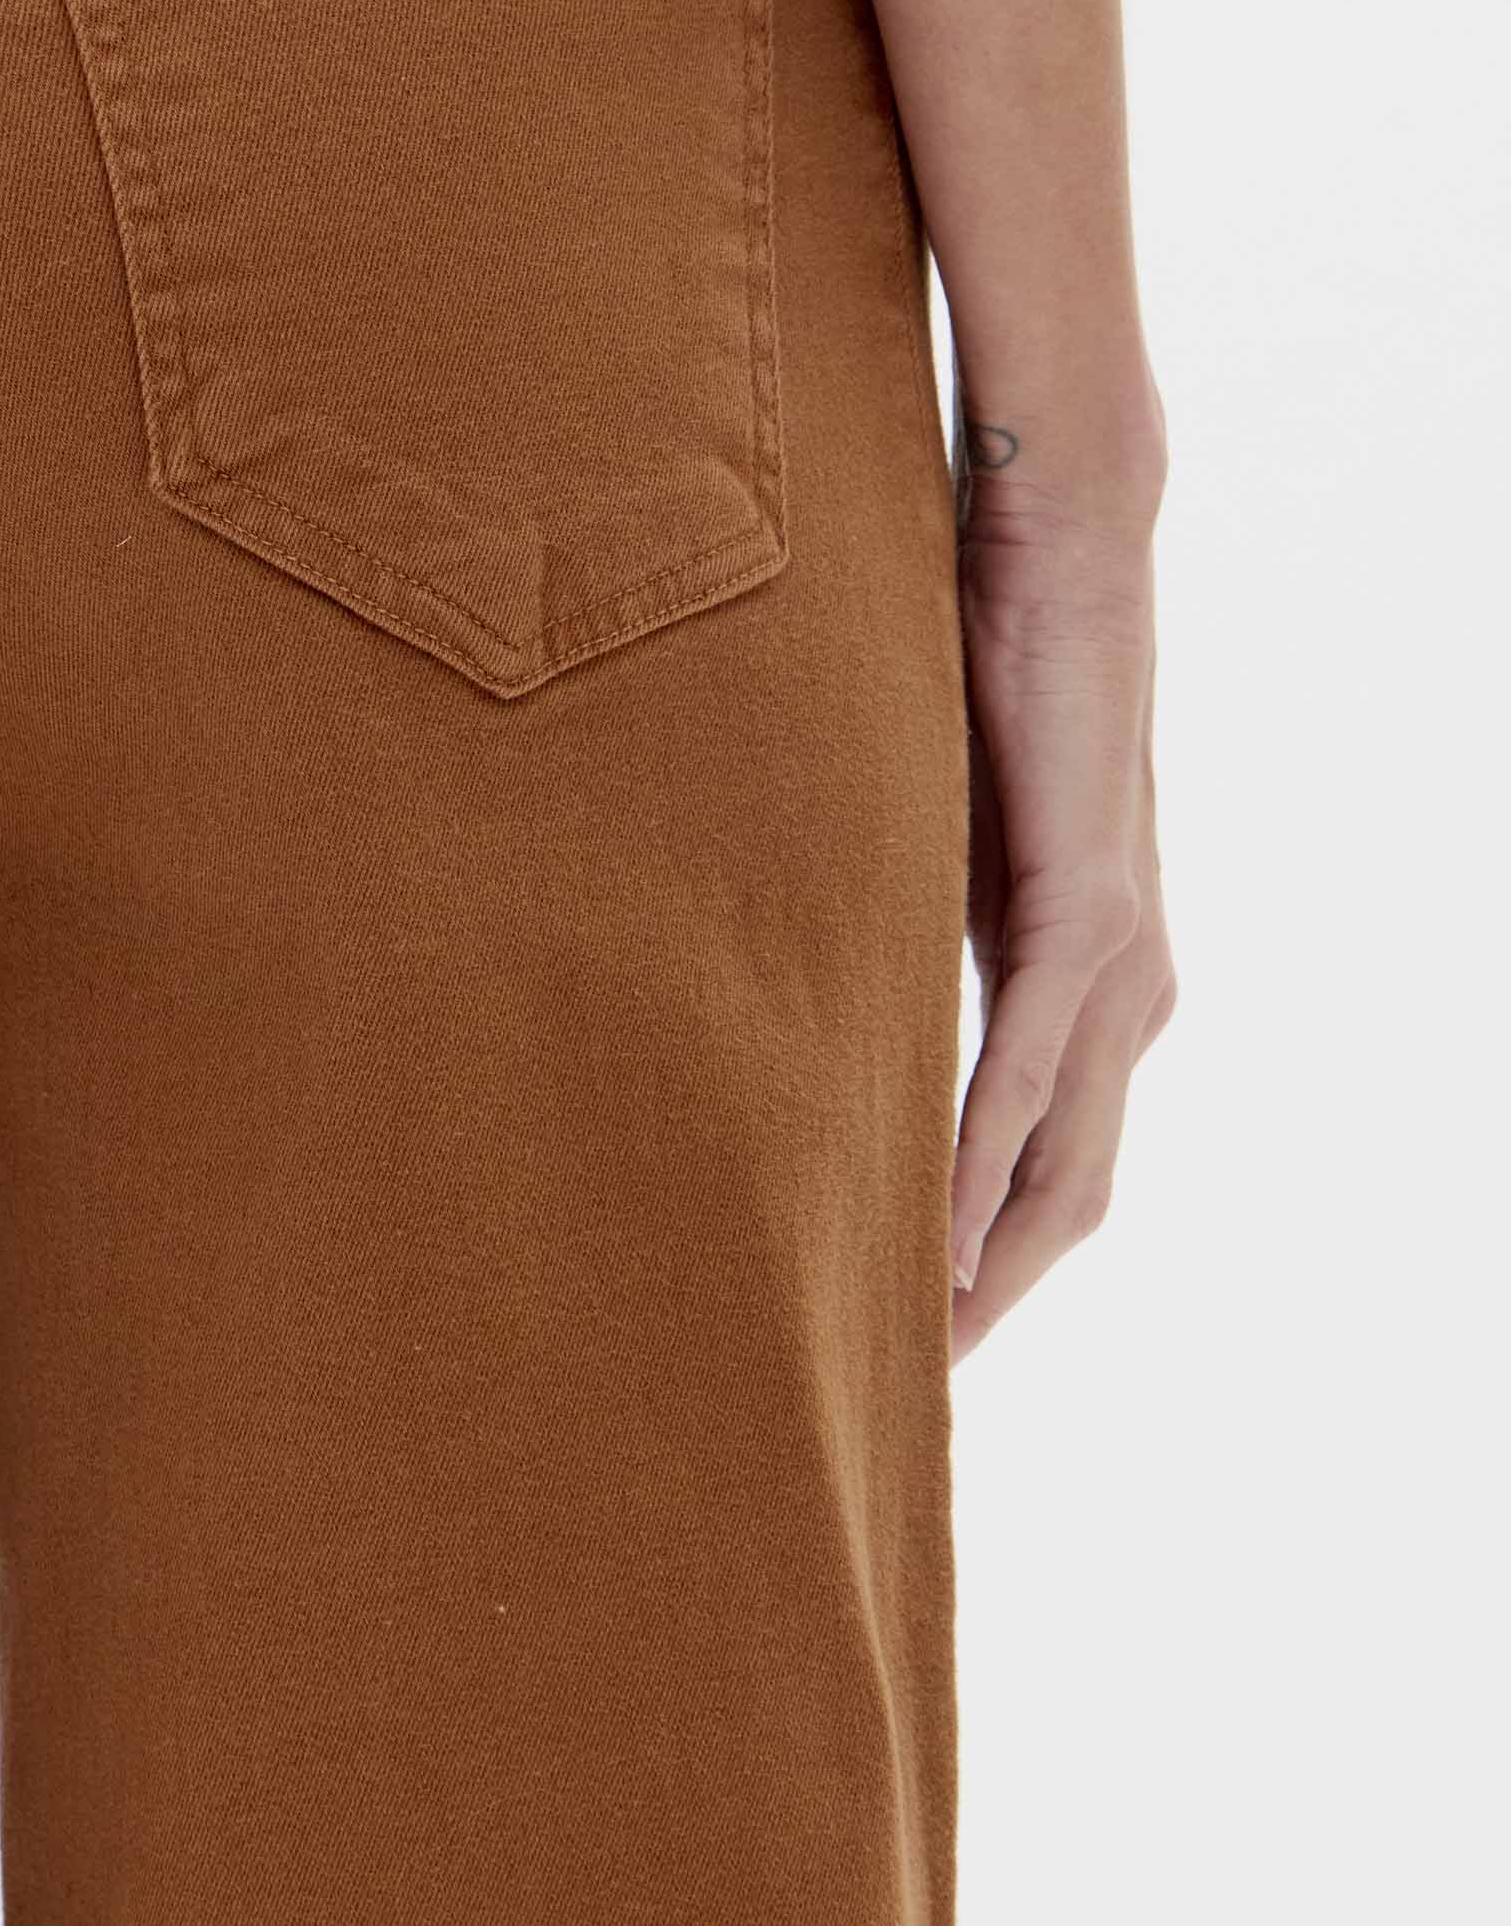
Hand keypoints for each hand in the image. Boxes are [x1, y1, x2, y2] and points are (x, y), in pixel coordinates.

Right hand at [947, 422, 1176, 1360]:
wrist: (1060, 548)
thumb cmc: (988, 671)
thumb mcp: (931, 834)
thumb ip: (897, 916)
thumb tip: (805, 975)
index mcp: (1090, 981)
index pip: (1044, 1161)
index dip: (982, 1257)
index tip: (902, 1332)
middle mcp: (1128, 992)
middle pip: (1066, 1197)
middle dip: (987, 1300)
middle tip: (896, 1386)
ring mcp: (1121, 959)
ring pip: (1060, 1159)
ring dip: (984, 1259)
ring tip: (909, 1345)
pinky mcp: (1090, 909)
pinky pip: (1030, 1065)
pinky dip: (982, 1152)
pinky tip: (931, 1223)